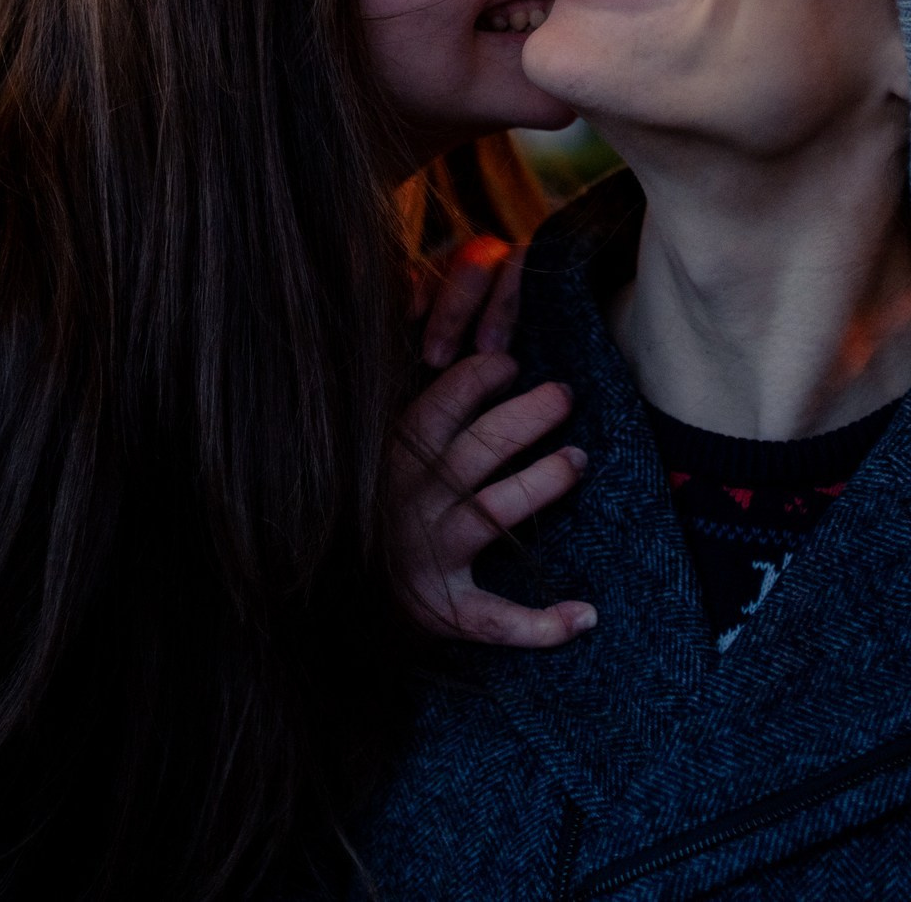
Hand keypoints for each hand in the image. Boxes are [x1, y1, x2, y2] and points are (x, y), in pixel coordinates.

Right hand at [391, 241, 596, 646]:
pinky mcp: (445, 609)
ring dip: (541, 484)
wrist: (325, 596)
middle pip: (479, 449)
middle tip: (563, 396)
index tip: (509, 360)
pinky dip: (540, 625)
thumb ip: (395, 365)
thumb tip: (418, 286)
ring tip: (577, 460)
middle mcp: (413, 502)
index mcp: (393, 454)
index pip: (439, 402)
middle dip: (526, 417)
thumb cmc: (361, 494)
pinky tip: (585, 616)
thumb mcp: (365, 428)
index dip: (479, 376)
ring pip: (495, 513)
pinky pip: (494, 620)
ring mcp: (430, 555)